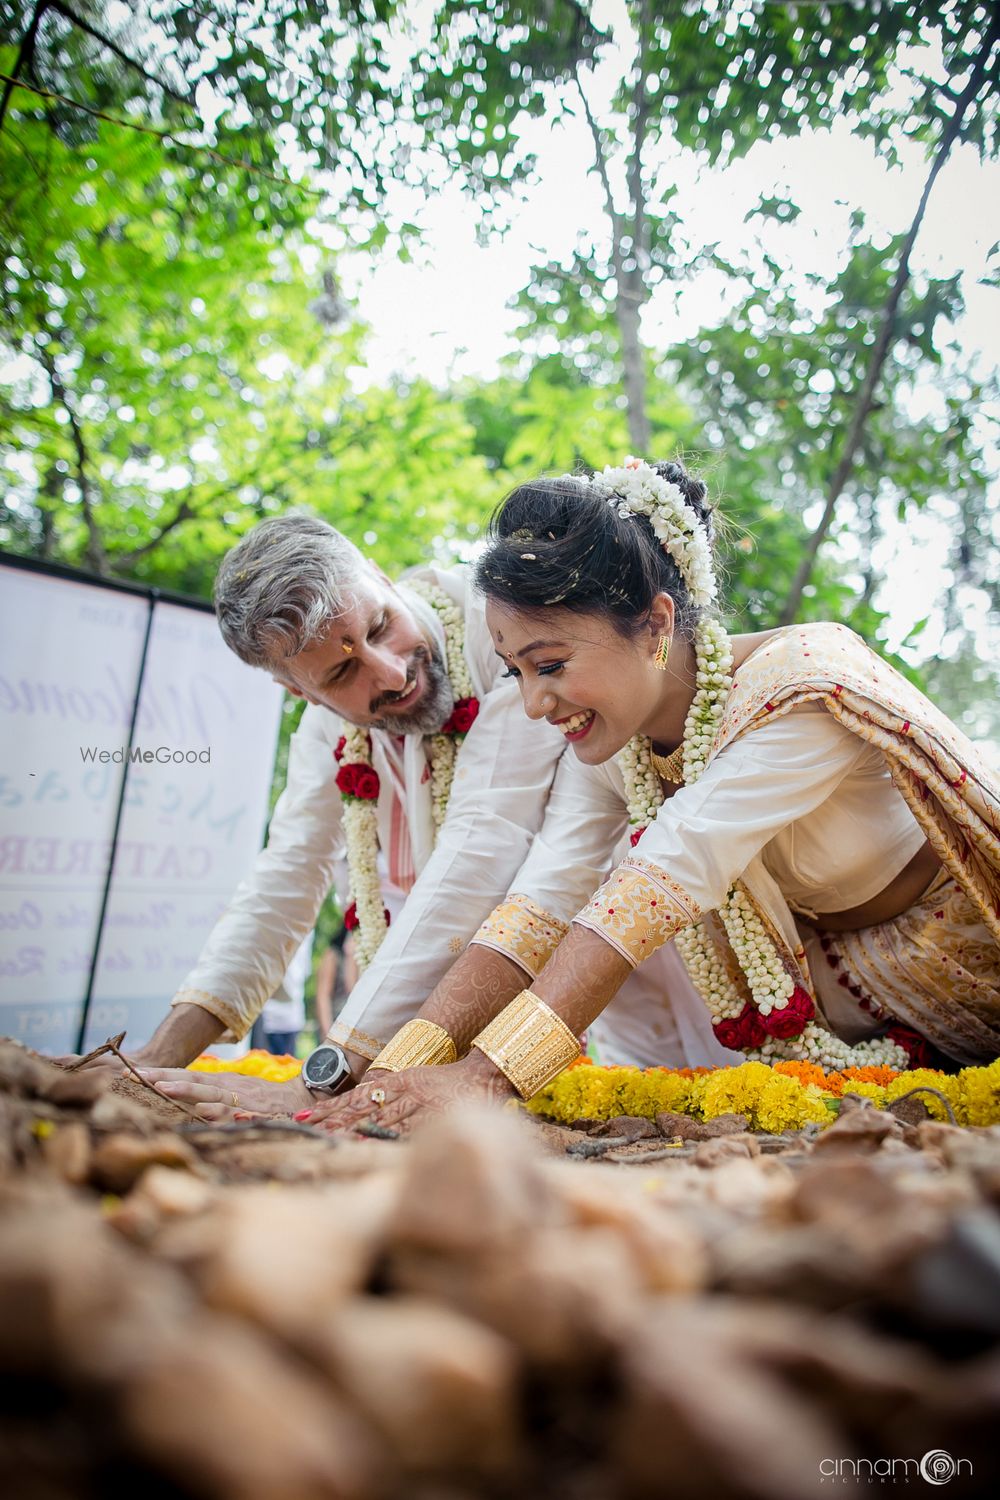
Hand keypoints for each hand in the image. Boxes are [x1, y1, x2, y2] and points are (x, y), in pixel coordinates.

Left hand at [136, 1066, 310, 1120]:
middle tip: (134, 1075)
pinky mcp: (251, 1112)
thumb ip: (210, 1099)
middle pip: (189, 1080)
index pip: (183, 1076)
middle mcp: (225, 1087)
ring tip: (161, 1087)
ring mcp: (237, 1100)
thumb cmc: (262, 1100)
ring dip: (184, 1090)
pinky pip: (230, 1112)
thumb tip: (180, 1103)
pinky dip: (216, 1110)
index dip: (158, 1075)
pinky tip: (201, 1112)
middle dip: (161, 1077)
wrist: (299, 1098)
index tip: (132, 1073)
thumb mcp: (234, 1094)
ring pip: (206, 1092)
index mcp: (218, 1083)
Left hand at [302, 1054, 515, 1135]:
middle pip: (361, 1109)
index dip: (328, 1107)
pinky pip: (405, 1131)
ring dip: (351, 1130)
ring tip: (326, 1138)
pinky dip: (384, 1139)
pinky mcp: (433, 1118)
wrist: (483, 1077)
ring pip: (379, 1119)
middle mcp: (403, 1091)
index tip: (302, 1117)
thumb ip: (388, 1095)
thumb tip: (358, 1111)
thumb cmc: (446, 1084)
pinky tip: (366, 1146)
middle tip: (304, 1129)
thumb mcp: (413, 1082)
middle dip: (331, 1121)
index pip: (355, 1096)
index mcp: (396, 1081)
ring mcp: (418, 1104)